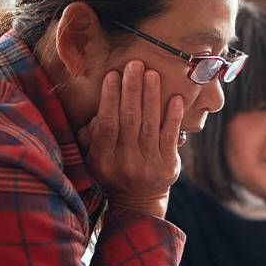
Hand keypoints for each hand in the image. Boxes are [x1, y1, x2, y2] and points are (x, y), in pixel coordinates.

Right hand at [77, 60, 184, 217]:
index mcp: (102, 159)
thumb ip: (90, 136)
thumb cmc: (112, 169)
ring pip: (150, 125)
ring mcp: (148, 166)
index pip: (107, 123)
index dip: (110, 98)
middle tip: (135, 64)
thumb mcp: (93, 158)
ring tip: (152, 74)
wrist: (138, 201)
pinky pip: (170, 137)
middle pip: (129, 120)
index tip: (113, 75)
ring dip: (152, 96)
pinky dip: (173, 116)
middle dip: (132, 90)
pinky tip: (175, 97)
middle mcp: (124, 163)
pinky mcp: (168, 167)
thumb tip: (94, 111)